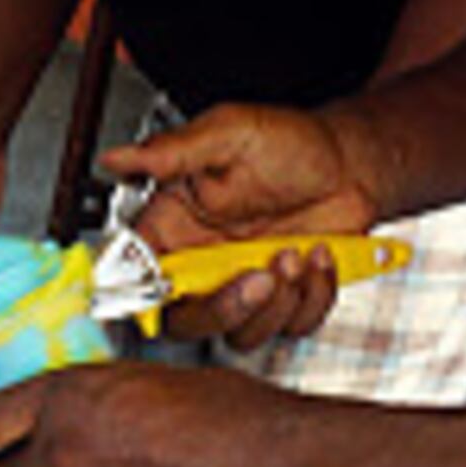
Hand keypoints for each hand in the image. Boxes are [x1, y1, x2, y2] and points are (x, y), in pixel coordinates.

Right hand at [103, 103, 375, 346]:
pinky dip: (313, 298)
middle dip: (224, 309)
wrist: (350, 161)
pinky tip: (319, 258)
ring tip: (296, 253)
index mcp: (176, 224)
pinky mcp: (286, 299)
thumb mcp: (229, 133)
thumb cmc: (290, 142)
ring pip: (241, 333)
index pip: (135, 271)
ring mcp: (245, 284)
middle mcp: (205, 261)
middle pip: (185, 320)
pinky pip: (292, 327)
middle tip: (258, 277)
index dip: (140, 290)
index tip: (167, 287)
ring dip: (276, 303)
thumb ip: (173, 150)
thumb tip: (115, 158)